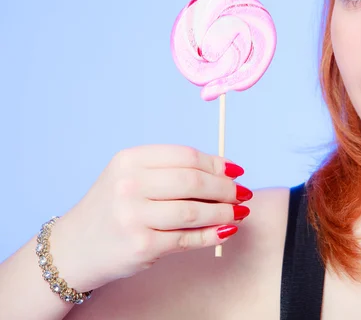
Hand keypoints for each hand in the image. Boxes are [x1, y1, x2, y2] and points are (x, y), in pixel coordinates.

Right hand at [47, 144, 251, 291]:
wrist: (75, 247)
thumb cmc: (114, 207)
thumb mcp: (131, 176)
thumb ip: (172, 170)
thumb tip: (226, 171)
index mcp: (129, 160)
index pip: (185, 156)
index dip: (217, 164)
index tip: (236, 171)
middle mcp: (129, 185)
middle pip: (193, 182)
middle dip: (225, 188)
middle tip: (242, 194)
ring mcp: (133, 217)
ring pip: (194, 211)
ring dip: (225, 212)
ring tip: (239, 212)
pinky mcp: (141, 246)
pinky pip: (188, 238)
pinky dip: (213, 234)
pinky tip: (226, 230)